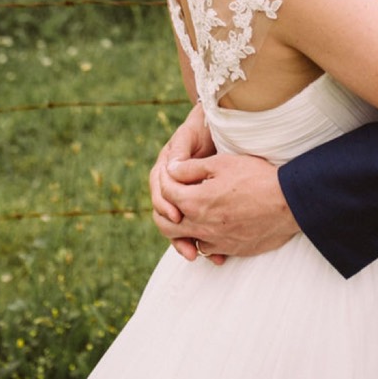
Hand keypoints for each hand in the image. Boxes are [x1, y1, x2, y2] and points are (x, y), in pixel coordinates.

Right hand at [149, 106, 217, 261]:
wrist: (217, 123)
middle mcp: (172, 184)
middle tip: (187, 247)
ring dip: (186, 241)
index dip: (166, 205)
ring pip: (179, 225)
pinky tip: (215, 254)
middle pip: (166, 215)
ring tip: (196, 255)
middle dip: (175, 233)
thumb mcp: (191, 136)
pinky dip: (203, 240)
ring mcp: (185, 195)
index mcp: (166, 168)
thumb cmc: (203, 127)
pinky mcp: (198, 203)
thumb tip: (173, 170)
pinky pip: (196, 226)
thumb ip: (181, 152)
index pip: (160, 191)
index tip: (177, 216)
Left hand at [152, 151, 299, 262]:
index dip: (168, 181)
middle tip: (174, 199)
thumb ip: (191, 168)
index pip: (166, 194)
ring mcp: (216, 241)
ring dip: (183, 229)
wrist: (288, 203)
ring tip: (192, 214)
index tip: (175, 173)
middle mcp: (200, 226)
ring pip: (186, 240)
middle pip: (167, 225)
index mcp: (195, 201)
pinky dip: (204, 240)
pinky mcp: (231, 250)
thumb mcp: (222, 163)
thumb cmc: (256, 178)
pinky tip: (213, 228)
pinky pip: (207, 249)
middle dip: (166, 211)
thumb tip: (171, 169)